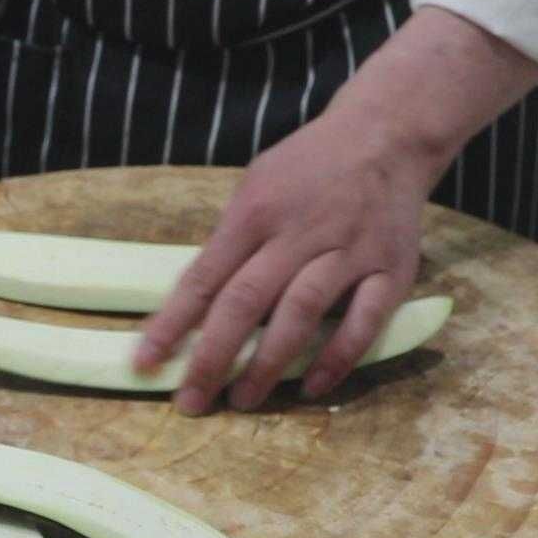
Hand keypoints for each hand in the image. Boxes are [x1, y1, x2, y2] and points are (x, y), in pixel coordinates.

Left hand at [135, 8, 537, 413]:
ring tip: (241, 400)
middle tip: (190, 402)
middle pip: (245, 303)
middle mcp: (300, 232)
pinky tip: (311, 387)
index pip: (204, 278)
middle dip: (212, 358)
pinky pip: (363, 323)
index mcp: (256, 212)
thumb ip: (231, 241)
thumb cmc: (308, 167)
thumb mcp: (256, 186)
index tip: (145, 362)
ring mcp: (349, 251)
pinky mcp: (392, 269)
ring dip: (268, 365)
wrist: (386, 135)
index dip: (172, 324)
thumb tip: (194, 302)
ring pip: (300, 316)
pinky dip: (337, 359)